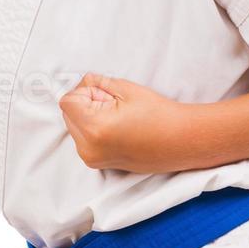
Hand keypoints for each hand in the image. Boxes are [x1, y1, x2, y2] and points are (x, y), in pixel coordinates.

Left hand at [59, 73, 192, 173]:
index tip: (104, 93)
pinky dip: (93, 130)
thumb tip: (80, 82)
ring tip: (118, 118)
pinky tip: (117, 129)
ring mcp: (92, 159)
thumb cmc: (158, 114)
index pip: (67, 102)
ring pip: (74, 126)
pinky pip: (83, 139)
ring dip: (88, 117)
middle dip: (85, 104)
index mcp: (94, 129)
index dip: (84, 91)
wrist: (181, 141)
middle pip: (68, 114)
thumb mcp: (125, 89)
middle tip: (114, 105)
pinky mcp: (98, 165)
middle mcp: (88, 148)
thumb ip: (96, 82)